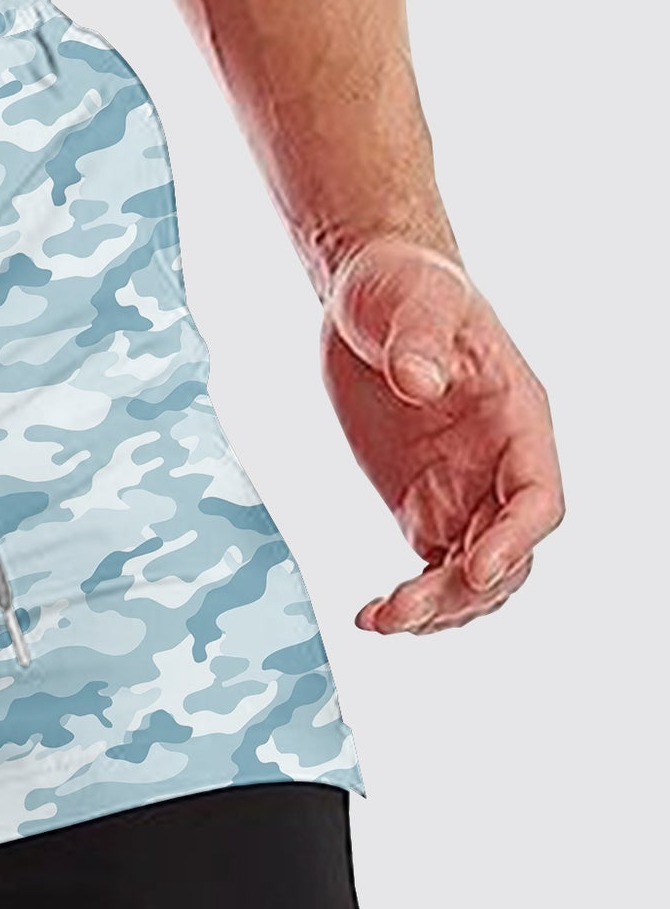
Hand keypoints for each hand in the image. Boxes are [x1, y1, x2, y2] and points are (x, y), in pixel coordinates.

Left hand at [320, 237, 562, 634]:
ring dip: (438, 609)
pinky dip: (411, 602)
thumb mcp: (407, 300)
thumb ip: (416, 340)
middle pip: (507, 553)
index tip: (474, 568)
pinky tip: (371, 616)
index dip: (515, 539)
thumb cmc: (404, 288)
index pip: (538, 497)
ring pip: (473, 575)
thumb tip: (418, 380)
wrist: (370, 299)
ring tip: (382, 619)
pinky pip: (433, 571)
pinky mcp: (425, 506)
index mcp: (517, 418)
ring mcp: (465, 490)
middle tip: (404, 608)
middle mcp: (500, 464)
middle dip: (464, 590)